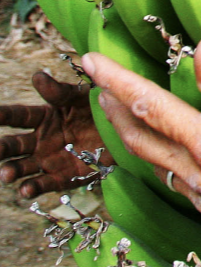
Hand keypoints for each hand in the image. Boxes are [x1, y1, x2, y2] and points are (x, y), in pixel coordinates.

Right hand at [0, 72, 112, 198]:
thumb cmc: (98, 109)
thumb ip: (60, 91)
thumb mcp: (82, 97)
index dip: (3, 115)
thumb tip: (37, 76)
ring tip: (6, 174)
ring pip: (22, 167)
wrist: (122, 133)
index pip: (19, 116)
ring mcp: (48, 160)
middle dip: (2, 148)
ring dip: (11, 170)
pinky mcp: (60, 177)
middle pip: (14, 145)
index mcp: (43, 118)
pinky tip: (26, 190)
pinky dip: (32, 188)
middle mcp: (40, 140)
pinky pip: (43, 184)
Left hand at [81, 37, 200, 255]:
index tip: (91, 61)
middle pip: (140, 141)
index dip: (118, 81)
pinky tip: (172, 148)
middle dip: (113, 109)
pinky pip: (178, 184)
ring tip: (127, 110)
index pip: (151, 107)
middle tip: (99, 83)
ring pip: (156, 165)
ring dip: (135, 135)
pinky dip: (162, 159)